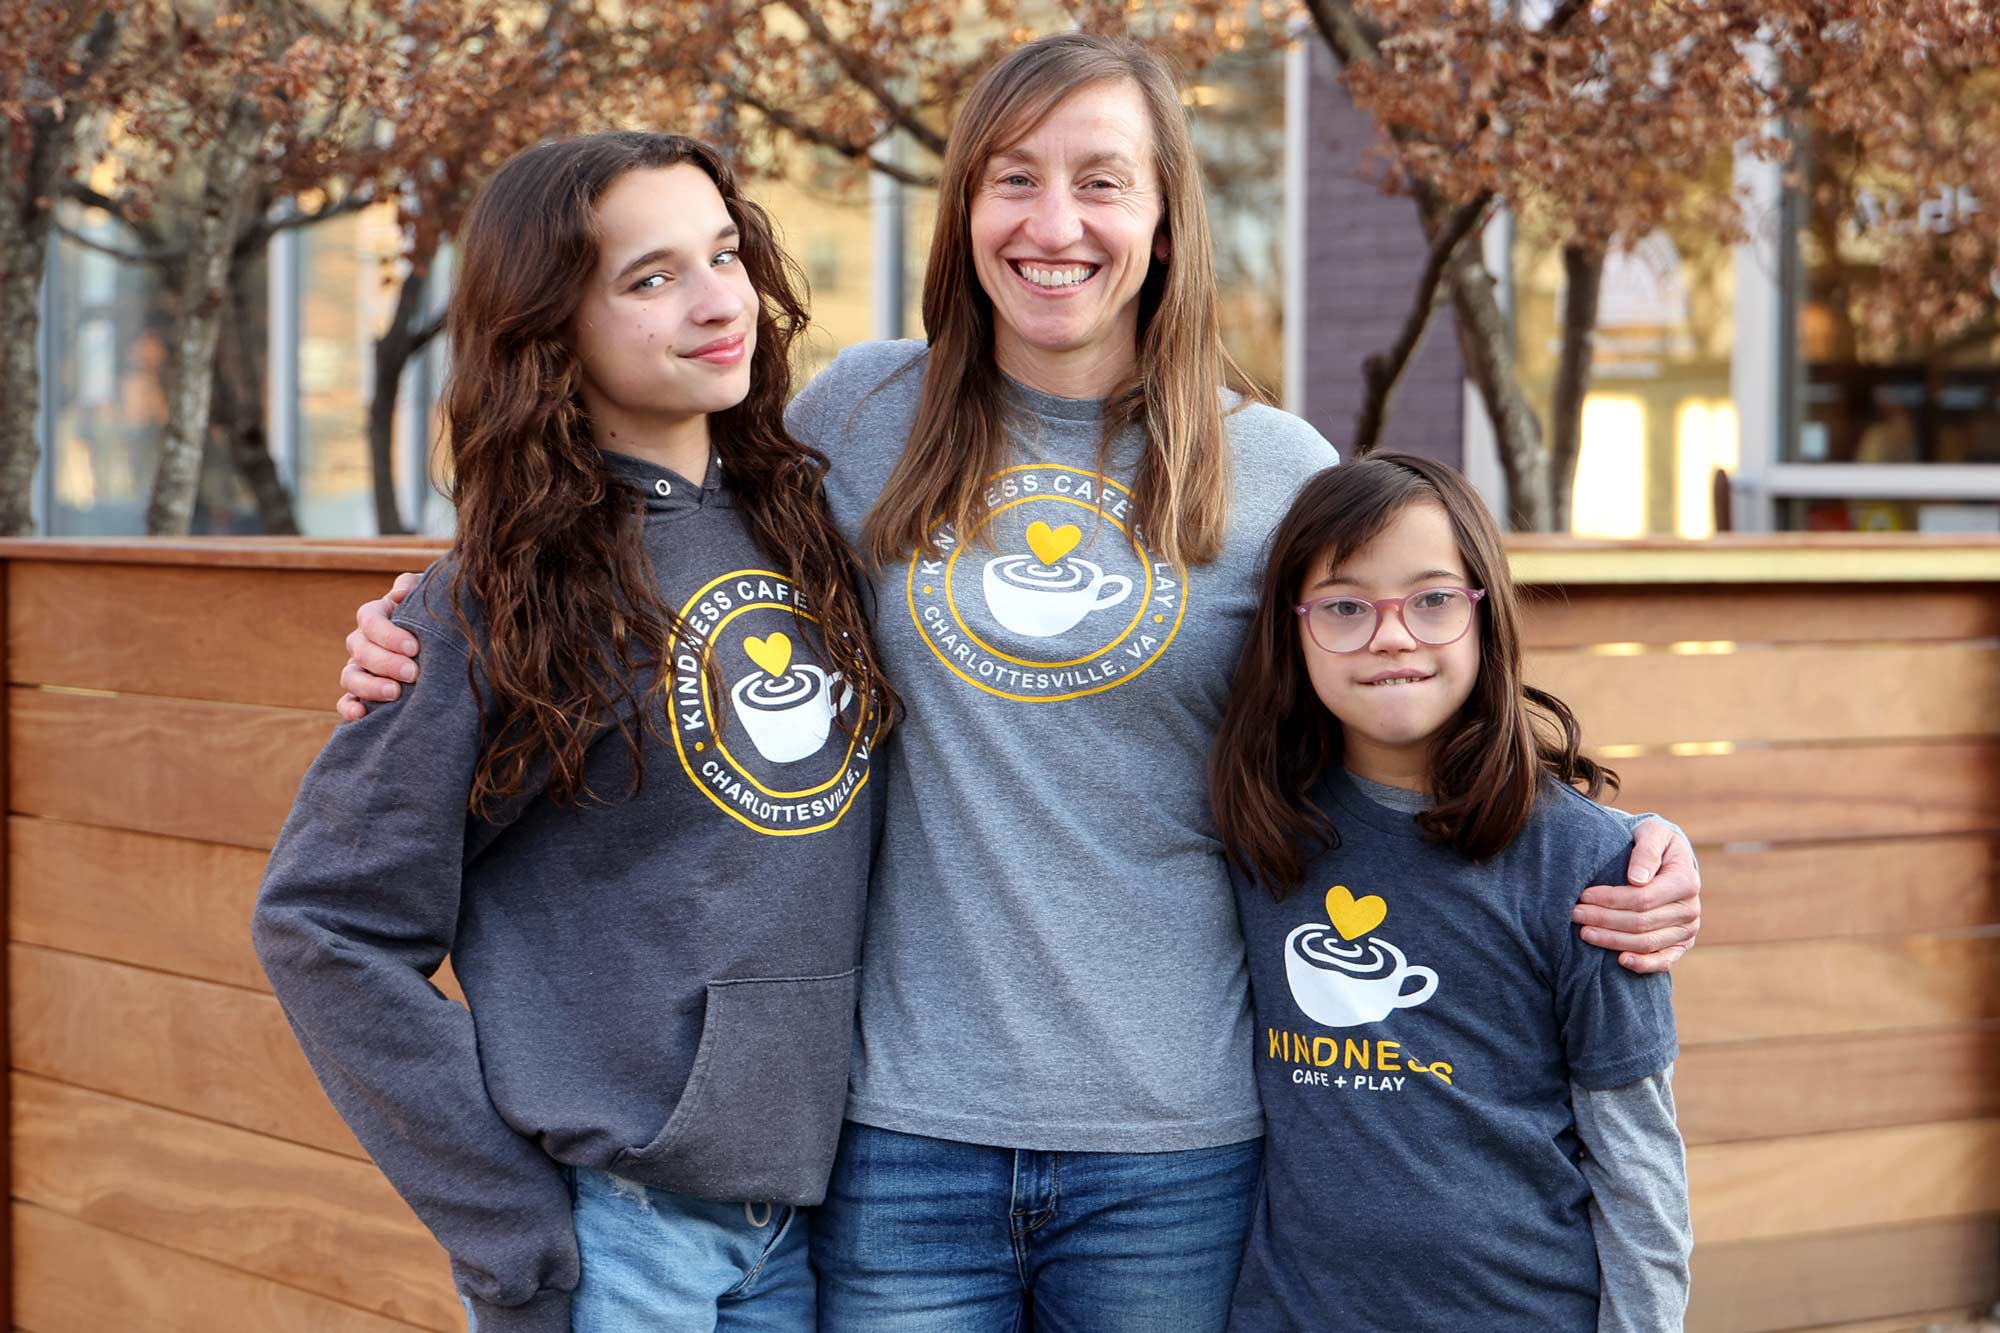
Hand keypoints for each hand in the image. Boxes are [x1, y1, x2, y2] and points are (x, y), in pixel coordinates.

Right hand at [337, 573, 422, 721]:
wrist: (446, 644)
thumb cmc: (435, 617)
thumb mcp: (427, 596)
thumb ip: (413, 587)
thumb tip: (399, 594)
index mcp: (376, 616)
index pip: (369, 619)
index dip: (388, 634)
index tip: (414, 647)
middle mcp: (363, 642)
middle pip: (360, 650)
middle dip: (385, 662)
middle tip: (413, 672)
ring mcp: (359, 669)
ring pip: (349, 676)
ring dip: (369, 686)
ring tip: (395, 693)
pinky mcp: (361, 694)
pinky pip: (345, 702)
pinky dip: (349, 708)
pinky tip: (362, 715)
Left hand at [1572, 818, 1700, 973]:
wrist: (1665, 858)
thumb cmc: (1653, 842)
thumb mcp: (1652, 833)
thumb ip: (1646, 851)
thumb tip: (1636, 878)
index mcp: (1686, 880)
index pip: (1643, 898)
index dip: (1610, 899)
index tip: (1583, 895)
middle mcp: (1690, 909)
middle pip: (1640, 922)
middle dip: (1604, 919)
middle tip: (1575, 914)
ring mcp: (1687, 930)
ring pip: (1646, 943)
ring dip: (1612, 940)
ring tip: (1584, 933)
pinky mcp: (1680, 945)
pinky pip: (1663, 960)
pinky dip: (1642, 964)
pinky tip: (1619, 961)